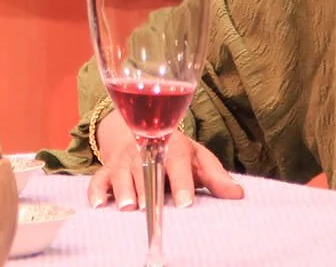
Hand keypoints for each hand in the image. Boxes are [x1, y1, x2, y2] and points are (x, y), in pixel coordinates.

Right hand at [86, 107, 240, 209]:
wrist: (144, 130)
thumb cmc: (177, 152)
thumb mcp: (198, 158)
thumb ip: (216, 176)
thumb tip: (238, 194)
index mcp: (172, 146)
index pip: (177, 162)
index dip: (182, 182)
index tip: (186, 203)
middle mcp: (145, 150)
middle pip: (145, 168)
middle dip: (147, 187)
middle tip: (150, 206)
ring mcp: (124, 159)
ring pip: (121, 172)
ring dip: (124, 189)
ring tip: (128, 206)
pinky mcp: (109, 168)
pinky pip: (99, 178)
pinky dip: (97, 191)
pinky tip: (99, 205)